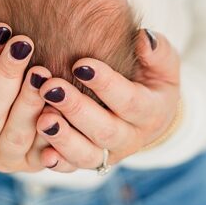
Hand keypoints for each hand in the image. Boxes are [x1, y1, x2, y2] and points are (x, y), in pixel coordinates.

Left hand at [33, 28, 180, 172]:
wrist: (148, 115)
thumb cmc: (149, 79)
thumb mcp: (163, 65)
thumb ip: (158, 52)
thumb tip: (144, 38)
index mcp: (151, 112)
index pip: (129, 101)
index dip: (106, 84)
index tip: (80, 63)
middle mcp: (130, 137)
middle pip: (104, 129)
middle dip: (76, 109)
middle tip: (49, 87)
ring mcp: (108, 153)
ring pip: (87, 154)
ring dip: (63, 138)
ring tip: (42, 119)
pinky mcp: (88, 161)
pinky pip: (72, 166)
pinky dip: (57, 162)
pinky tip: (43, 153)